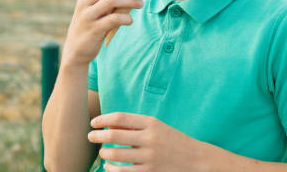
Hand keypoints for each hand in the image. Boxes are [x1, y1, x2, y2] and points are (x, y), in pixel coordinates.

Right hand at [61, 0, 146, 66]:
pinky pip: (113, 19)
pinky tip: (130, 20)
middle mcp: (85, 2)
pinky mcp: (93, 29)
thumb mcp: (95, 9)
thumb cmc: (91, 26)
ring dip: (130, 0)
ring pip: (111, 1)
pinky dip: (125, 18)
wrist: (76, 50)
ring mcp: (88, 16)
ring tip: (141, 4)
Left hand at [87, 112, 205, 171]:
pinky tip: (108, 166)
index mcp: (151, 123)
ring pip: (115, 154)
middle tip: (90, 136)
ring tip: (102, 152)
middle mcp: (149, 139)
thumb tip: (108, 125)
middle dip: (97, 136)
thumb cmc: (172, 140)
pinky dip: (111, 168)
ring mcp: (149, 157)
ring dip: (103, 153)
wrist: (196, 160)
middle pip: (113, 135)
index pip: (120, 118)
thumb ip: (134, 125)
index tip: (94, 123)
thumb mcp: (157, 127)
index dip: (103, 119)